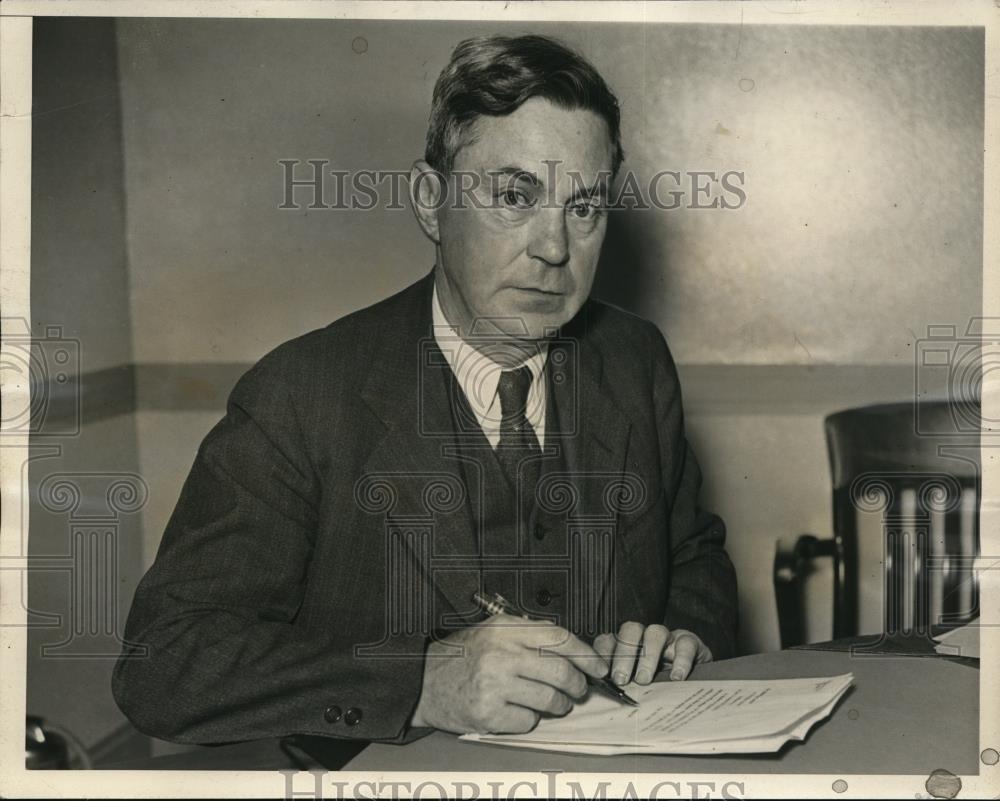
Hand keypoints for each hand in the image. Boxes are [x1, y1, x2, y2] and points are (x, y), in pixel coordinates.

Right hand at [410, 615, 608, 734]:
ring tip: (554, 703)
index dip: (586, 654)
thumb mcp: (493, 631)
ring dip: (560, 705)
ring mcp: (493, 684)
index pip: (559, 638)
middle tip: (578, 690)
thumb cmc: (463, 657)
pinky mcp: (488, 713)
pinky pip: (529, 722)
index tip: (598, 667)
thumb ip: (529, 635)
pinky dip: (531, 720)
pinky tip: (519, 711)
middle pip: (560, 671)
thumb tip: (575, 651)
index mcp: (504, 628)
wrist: (423, 681)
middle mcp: (500, 653)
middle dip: (577, 685)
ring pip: (550, 700)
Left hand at [594, 622, 712, 685]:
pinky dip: (680, 660)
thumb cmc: (659, 686)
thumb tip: (603, 696)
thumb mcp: (636, 686)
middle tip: (621, 679)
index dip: (602, 653)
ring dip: (647, 656)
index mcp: (627, 645)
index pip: (609, 639)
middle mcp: (645, 637)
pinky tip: (676, 677)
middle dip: (623, 654)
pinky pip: (685, 644)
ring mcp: (668, 637)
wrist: (696, 683)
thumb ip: (620, 686)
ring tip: (644, 680)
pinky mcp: (690, 642)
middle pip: (630, 630)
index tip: (601, 674)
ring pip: (655, 633)